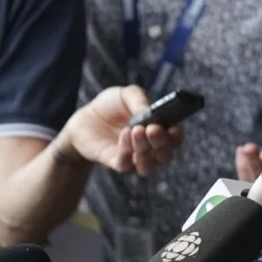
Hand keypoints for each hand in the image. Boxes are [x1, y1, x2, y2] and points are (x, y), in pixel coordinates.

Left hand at [62, 86, 183, 176]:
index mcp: (159, 131)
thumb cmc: (111, 106)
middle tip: (153, 128)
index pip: (175, 139)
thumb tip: (150, 112)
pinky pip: (126, 165)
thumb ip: (140, 100)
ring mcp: (134, 158)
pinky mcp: (115, 163)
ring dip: (145, 151)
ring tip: (137, 130)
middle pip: (165, 156)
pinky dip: (127, 150)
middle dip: (162, 143)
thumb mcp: (126, 95)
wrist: (85, 117)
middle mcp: (150, 149)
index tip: (173, 126)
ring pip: (148, 167)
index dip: (177, 135)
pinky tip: (124, 133)